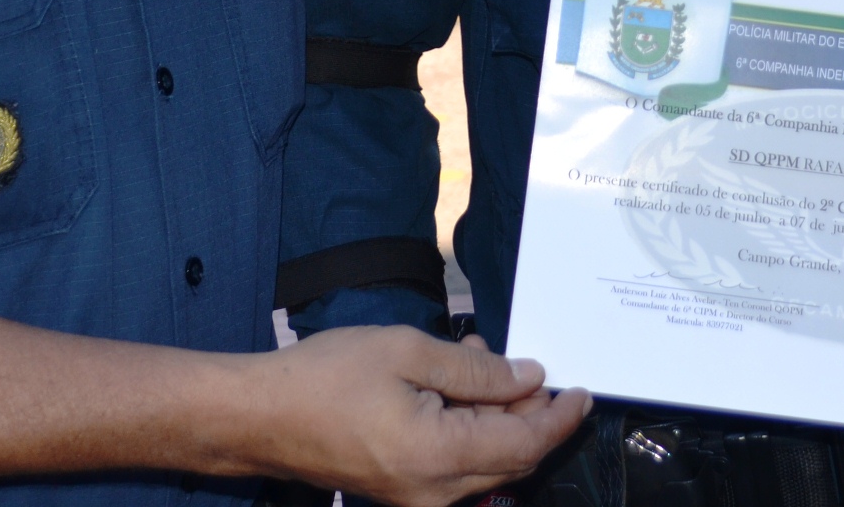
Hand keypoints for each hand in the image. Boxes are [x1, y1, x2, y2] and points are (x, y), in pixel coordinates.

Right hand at [219, 325, 590, 506]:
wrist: (259, 416)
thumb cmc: (326, 376)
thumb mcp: (408, 352)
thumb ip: (476, 369)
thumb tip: (528, 379)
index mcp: (439, 458)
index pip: (525, 444)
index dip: (560, 417)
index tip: (584, 391)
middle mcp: (435, 493)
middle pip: (511, 459)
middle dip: (532, 415)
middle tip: (533, 368)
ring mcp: (416, 499)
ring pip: (485, 463)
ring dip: (498, 417)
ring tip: (484, 361)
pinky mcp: (401, 492)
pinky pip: (455, 466)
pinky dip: (469, 428)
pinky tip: (456, 384)